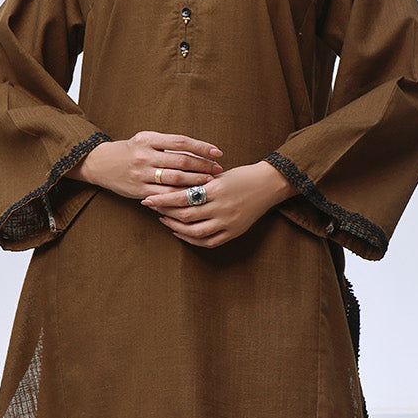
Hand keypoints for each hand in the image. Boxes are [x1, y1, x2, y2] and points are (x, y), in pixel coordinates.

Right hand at [68, 132, 223, 199]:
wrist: (100, 164)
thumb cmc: (130, 151)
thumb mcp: (145, 140)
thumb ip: (167, 144)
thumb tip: (198, 151)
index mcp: (148, 139)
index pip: (181, 142)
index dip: (201, 147)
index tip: (217, 152)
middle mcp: (144, 155)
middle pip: (180, 161)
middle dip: (203, 166)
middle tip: (217, 170)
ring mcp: (141, 174)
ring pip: (174, 179)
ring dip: (195, 182)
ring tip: (209, 183)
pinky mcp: (138, 190)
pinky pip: (164, 194)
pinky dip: (180, 195)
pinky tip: (192, 196)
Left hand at [142, 160, 292, 247]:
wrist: (268, 184)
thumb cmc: (242, 176)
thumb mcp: (219, 175)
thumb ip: (198, 182)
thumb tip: (170, 187)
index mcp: (216, 189)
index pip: (182, 197)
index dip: (163, 200)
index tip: (148, 198)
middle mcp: (221, 207)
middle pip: (185, 216)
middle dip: (165, 213)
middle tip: (153, 209)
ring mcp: (228, 222)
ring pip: (195, 232)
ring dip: (176, 228)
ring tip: (165, 221)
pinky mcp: (234, 232)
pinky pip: (209, 242)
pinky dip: (192, 240)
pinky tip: (181, 233)